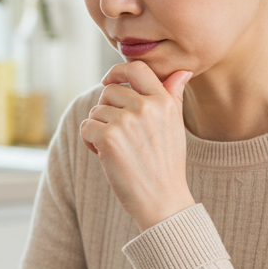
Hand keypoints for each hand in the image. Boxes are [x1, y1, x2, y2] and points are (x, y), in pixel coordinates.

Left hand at [80, 61, 194, 231]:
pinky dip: (90, 141)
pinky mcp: (108, 137)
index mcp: (164, 101)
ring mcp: (126, 121)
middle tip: (117, 133)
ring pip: (96, 111)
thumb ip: (173, 96)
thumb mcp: (175, 126)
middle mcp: (146, 107)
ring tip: (116, 148)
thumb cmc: (167, 164)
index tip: (108, 81)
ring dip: (99, 128)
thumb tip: (181, 72)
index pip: (136, 68)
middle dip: (107, 109)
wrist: (162, 200)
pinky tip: (105, 155)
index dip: (117, 71)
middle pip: (110, 91)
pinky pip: (86, 127)